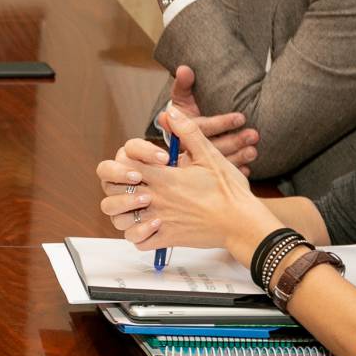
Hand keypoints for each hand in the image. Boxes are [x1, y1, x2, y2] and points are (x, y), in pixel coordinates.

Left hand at [94, 109, 276, 259]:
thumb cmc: (228, 189)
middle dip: (115, 187)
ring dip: (124, 213)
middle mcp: (156, 199)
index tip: (141, 163)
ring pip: (120, 221)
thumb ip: (187, 132)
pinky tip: (149, 226)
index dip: (125, 161)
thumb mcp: (209, 155)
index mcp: (163, 177)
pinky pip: (137, 242)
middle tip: (131, 185)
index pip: (124, 164)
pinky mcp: (167, 239)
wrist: (242, 223)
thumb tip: (169, 112)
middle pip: (113, 193)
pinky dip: (137, 236)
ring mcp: (159, 221)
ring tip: (138, 207)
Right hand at [169, 64, 258, 172]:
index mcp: (177, 130)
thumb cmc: (184, 113)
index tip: (241, 116)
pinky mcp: (201, 174)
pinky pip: (218, 176)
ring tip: (254, 150)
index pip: (200, 128)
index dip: (221, 123)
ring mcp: (191, 164)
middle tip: (254, 134)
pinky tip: (247, 168)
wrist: (178, 134)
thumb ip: (183, 84)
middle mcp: (182, 148)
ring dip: (237, 156)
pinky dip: (233, 171)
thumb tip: (185, 68)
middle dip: (234, 141)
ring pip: (216, 162)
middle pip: (210, 147)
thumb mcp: (182, 98)